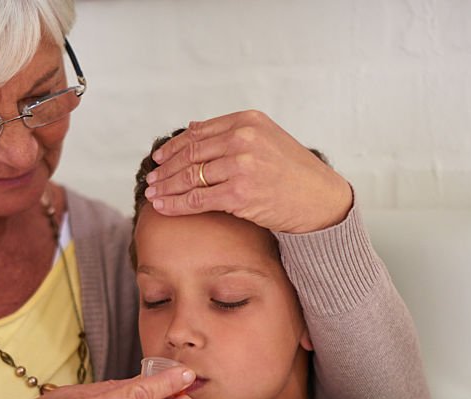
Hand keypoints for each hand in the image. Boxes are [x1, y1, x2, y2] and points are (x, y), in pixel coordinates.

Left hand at [144, 110, 353, 233]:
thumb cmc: (293, 174)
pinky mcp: (239, 192)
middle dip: (165, 169)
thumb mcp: (266, 139)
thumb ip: (231, 132)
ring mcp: (241, 165)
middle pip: (191, 154)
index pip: (199, 133)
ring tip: (152, 193)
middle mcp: (243, 138)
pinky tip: (162, 207)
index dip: (174, 147)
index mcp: (247, 120)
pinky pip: (197, 199)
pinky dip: (176, 204)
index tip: (159, 158)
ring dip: (166, 187)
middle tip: (150, 178)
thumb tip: (191, 128)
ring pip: (190, 177)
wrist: (319, 200)